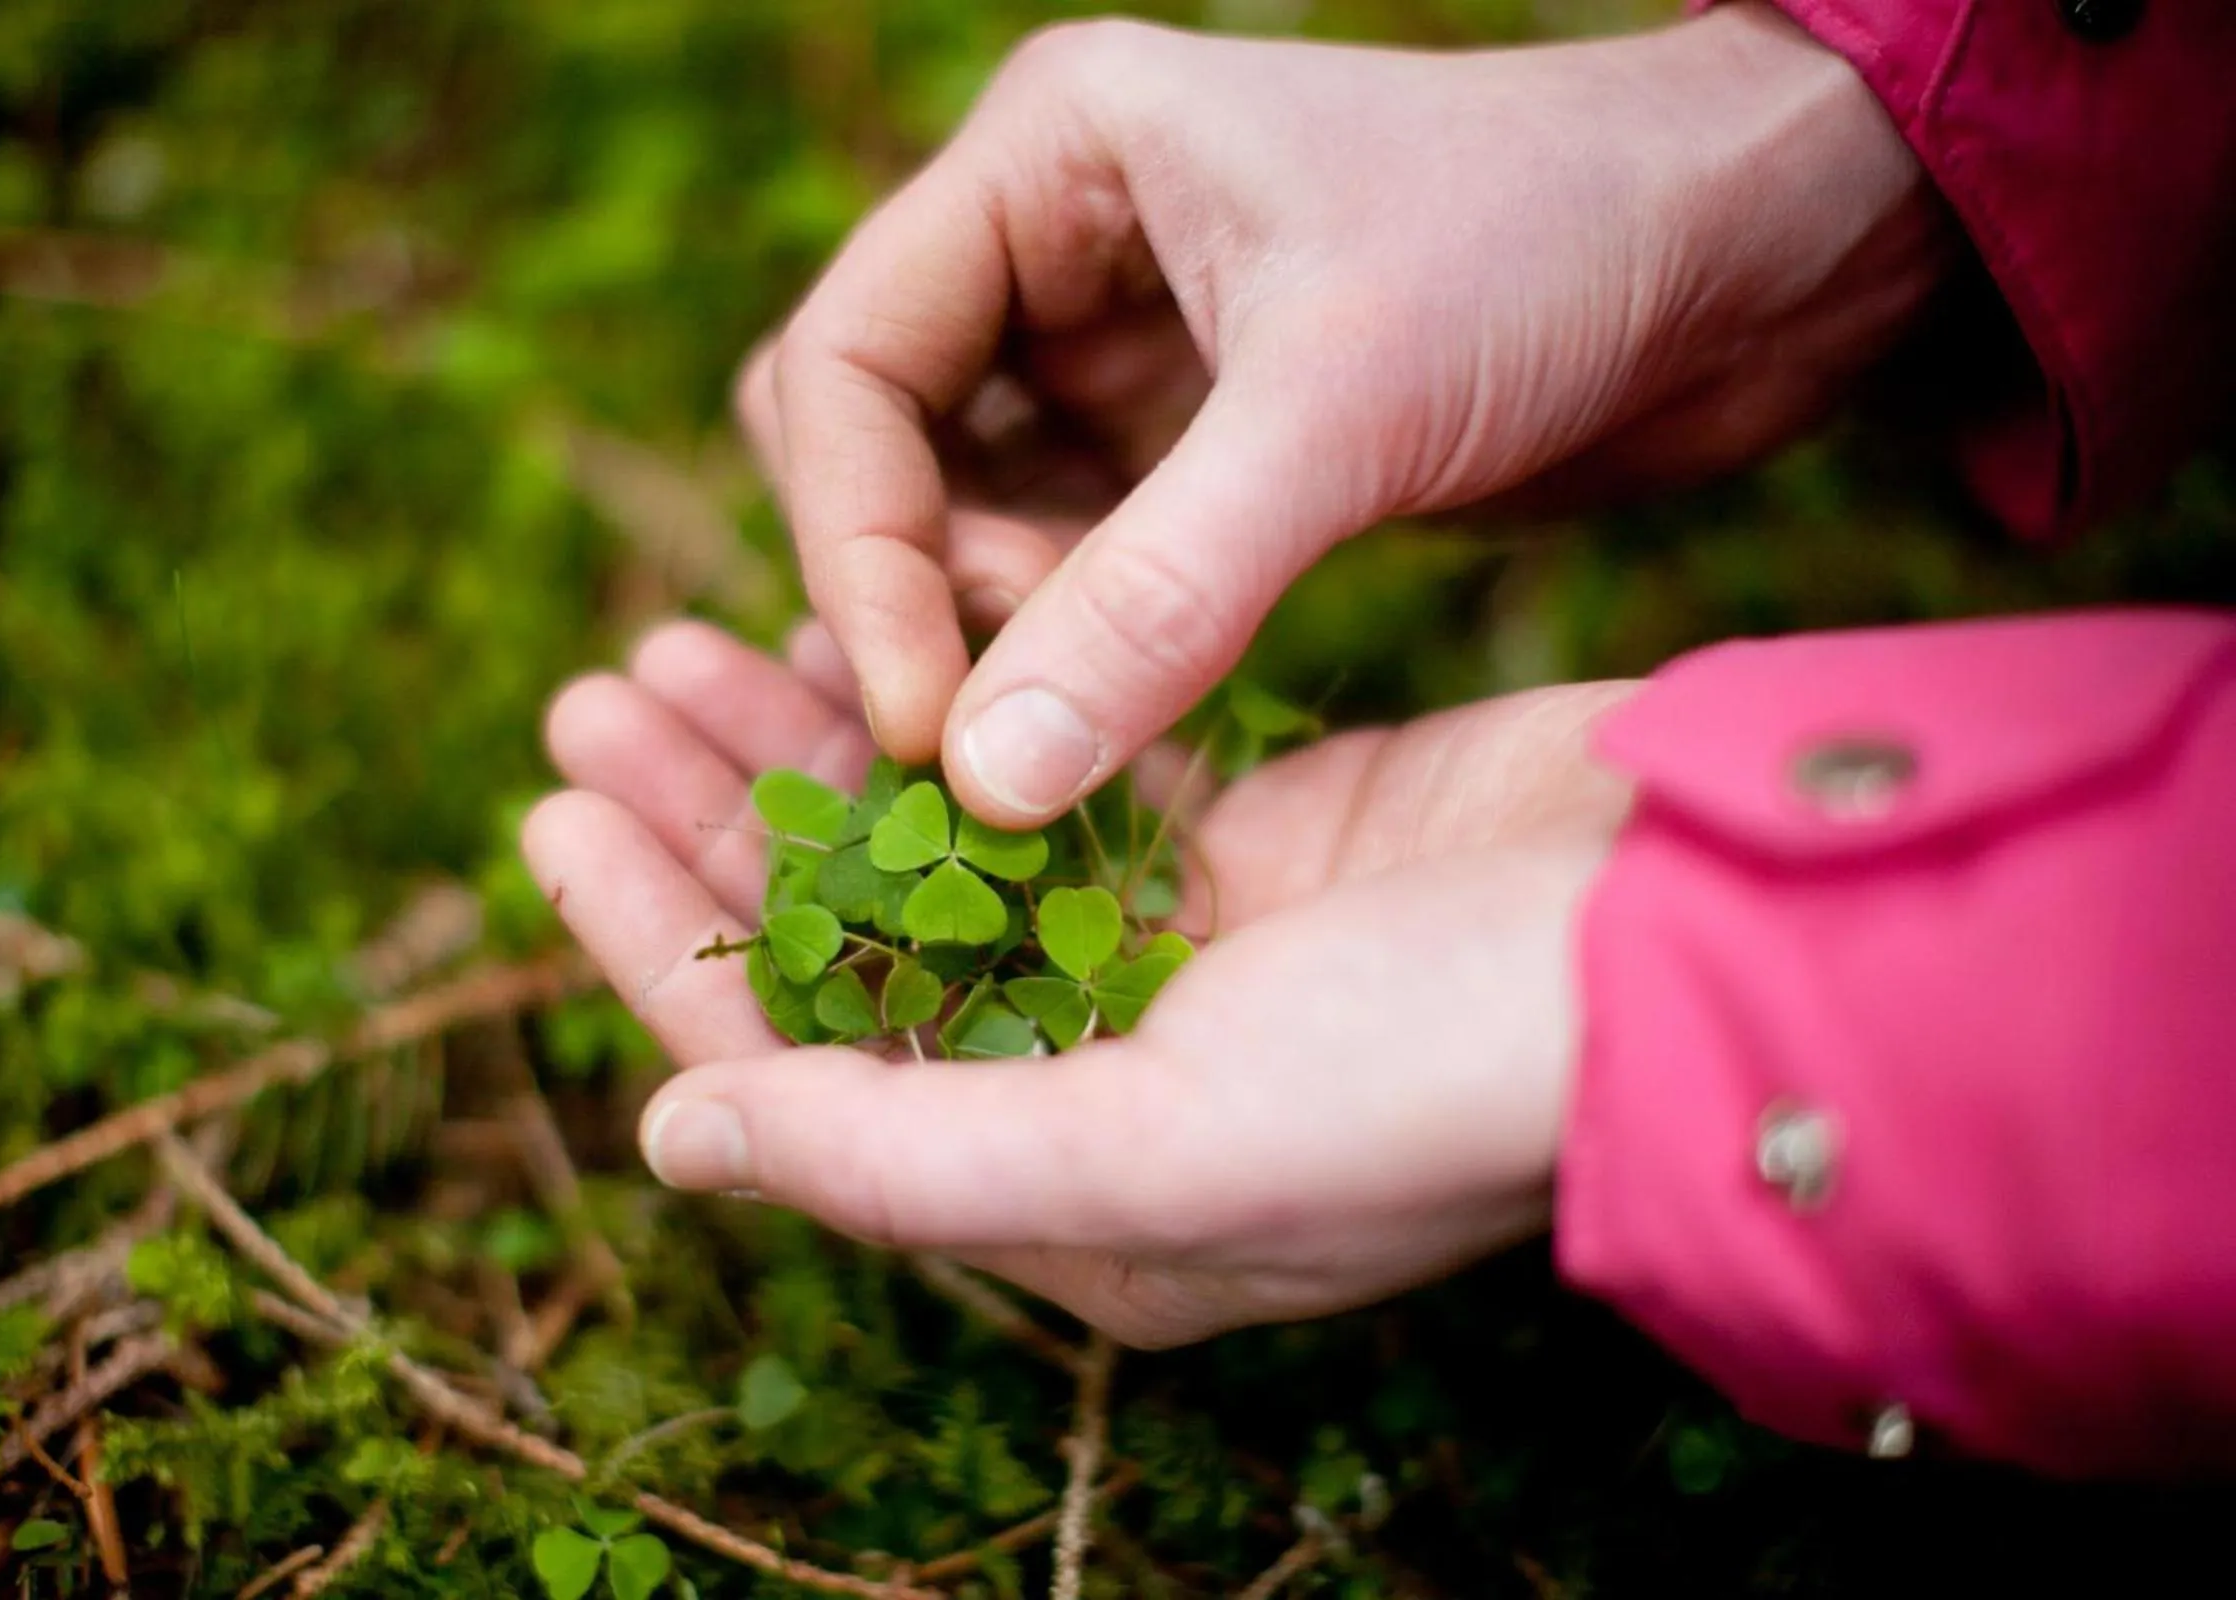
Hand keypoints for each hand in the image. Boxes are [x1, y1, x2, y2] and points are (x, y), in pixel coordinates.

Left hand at [522, 619, 1634, 1345]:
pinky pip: (1050, 758)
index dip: (661, 943)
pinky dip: (958, 692)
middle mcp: (1099, 1082)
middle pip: (850, 942)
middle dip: (717, 818)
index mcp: (1062, 1197)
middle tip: (595, 689)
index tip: (552, 817)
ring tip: (686, 639)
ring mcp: (1172, 953)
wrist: (1689, 939)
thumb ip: (904, 1158)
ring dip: (815, 740)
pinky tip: (874, 617)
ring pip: (931, 837)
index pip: (801, 1071)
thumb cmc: (1440, 1073)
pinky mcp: (1241, 836)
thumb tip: (669, 1140)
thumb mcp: (1161, 1154)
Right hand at [744, 4, 1946, 824]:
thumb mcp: (1340, 413)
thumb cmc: (1554, 250)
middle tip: (982, 718)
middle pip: (870, 437)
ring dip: (984, 625)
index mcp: (1047, 157)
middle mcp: (1056, 239)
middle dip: (905, 583)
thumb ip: (1156, 597)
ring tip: (1059, 719)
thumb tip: (983, 779)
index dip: (854, 547)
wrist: (1753, 256)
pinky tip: (1115, 714)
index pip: (842, 363)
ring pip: (962, 506)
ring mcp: (1124, 342)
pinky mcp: (1200, 439)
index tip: (919, 716)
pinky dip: (1071, 639)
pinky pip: (1070, 553)